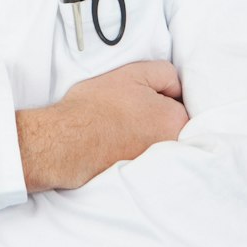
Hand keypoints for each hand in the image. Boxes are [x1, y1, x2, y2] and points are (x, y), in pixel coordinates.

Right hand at [16, 60, 187, 191]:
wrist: (66, 141)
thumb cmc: (96, 106)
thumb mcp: (135, 72)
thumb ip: (165, 73)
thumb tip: (176, 87)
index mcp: (175, 120)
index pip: (180, 103)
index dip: (160, 95)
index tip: (140, 95)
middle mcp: (170, 146)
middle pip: (170, 124)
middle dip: (155, 115)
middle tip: (127, 108)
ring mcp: (154, 163)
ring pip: (156, 139)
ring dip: (143, 132)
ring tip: (118, 124)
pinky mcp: (137, 173)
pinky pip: (142, 155)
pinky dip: (131, 147)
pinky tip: (114, 139)